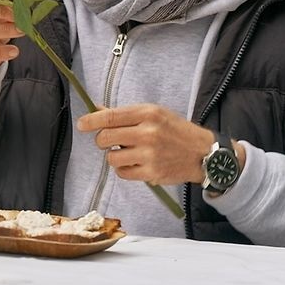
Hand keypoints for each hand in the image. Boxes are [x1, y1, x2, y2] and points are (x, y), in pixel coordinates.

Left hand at [75, 104, 225, 184]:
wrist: (202, 153)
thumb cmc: (176, 131)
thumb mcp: (155, 113)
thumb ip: (126, 114)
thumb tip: (98, 110)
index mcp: (148, 114)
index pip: (110, 117)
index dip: (91, 121)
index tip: (81, 124)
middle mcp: (148, 133)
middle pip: (105, 138)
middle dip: (102, 140)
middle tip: (109, 141)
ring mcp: (149, 155)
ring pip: (111, 158)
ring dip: (114, 156)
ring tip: (127, 152)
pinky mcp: (151, 174)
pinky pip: (122, 173)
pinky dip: (124, 169)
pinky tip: (135, 163)